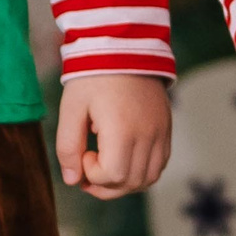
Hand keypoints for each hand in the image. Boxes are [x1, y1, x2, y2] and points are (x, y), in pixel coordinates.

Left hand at [57, 73, 172, 198]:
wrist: (125, 49)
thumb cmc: (94, 78)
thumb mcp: (71, 109)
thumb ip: (68, 147)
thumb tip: (72, 180)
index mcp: (123, 129)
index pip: (113, 175)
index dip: (92, 174)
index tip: (84, 153)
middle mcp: (148, 134)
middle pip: (131, 182)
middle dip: (105, 186)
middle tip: (88, 169)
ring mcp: (161, 132)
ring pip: (149, 178)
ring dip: (125, 183)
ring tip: (106, 170)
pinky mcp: (166, 128)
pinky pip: (160, 164)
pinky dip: (142, 172)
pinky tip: (124, 160)